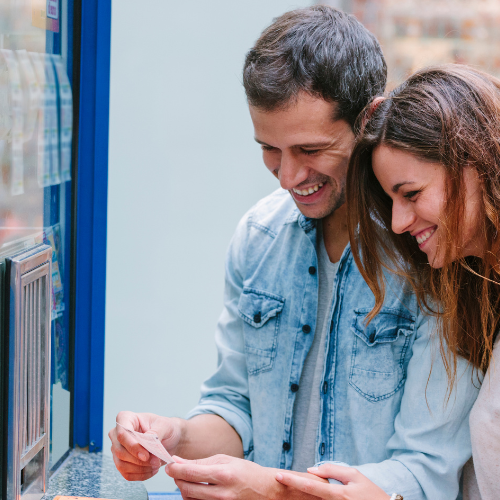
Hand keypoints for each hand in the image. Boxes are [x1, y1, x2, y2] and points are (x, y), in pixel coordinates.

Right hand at [109, 411, 183, 480]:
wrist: (171, 439)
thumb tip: (145, 444)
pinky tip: (152, 470)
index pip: (122, 433)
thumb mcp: (165, 425)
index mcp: (126, 418)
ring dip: (140, 469)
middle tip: (156, 461)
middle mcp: (118, 433)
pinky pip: (126, 474)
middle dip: (139, 460)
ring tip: (156, 465)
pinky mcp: (122, 462)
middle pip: (120, 451)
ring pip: (121, 465)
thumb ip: (154, 433)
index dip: (132, 446)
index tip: (146, 455)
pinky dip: (140, 475)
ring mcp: (118, 449)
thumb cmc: (166, 428)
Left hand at [166, 454, 321, 499]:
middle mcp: (221, 493)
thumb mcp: (225, 460)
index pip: (190, 472)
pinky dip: (193, 499)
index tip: (169, 466)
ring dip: (184, 490)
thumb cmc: (246, 472)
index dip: (175, 469)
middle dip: (177, 480)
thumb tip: (178, 461)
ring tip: (188, 480)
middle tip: (176, 472)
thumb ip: (201, 462)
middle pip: (186, 489)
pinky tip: (196, 491)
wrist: (266, 491)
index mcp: (223, 474)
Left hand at [276, 464, 390, 499]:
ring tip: (290, 490)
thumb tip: (311, 470)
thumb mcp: (355, 476)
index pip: (309, 486)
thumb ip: (332, 471)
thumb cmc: (371, 493)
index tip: (278, 475)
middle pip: (307, 498)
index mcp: (338, 494)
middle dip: (291, 491)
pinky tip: (304, 496)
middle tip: (276, 481)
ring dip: (301, 498)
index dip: (292, 480)